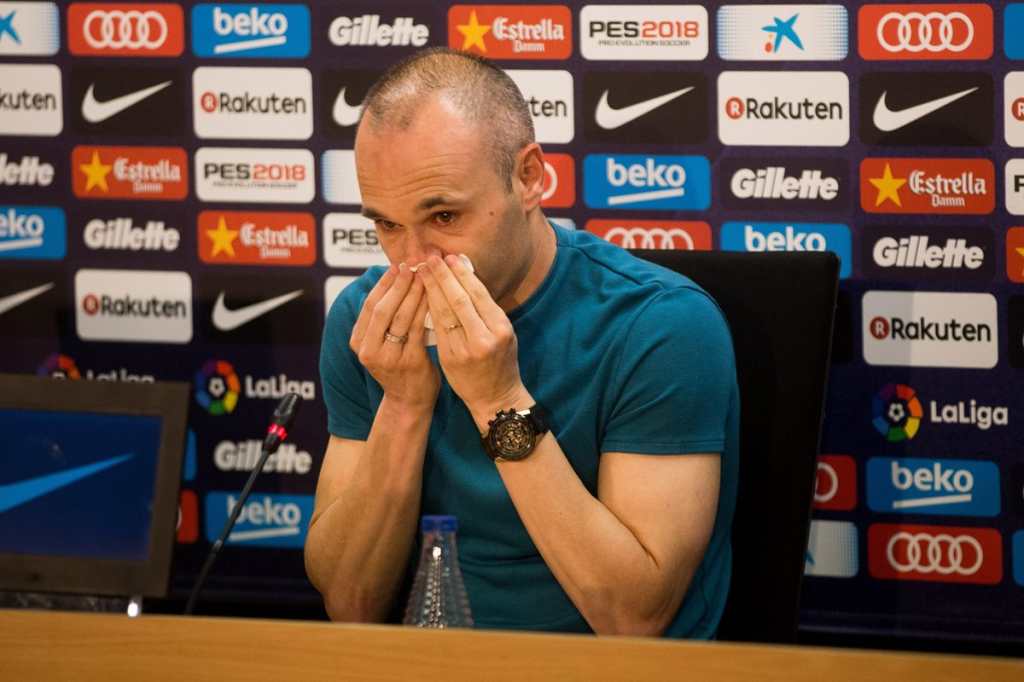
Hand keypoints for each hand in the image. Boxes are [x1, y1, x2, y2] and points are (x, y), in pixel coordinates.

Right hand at [349, 263, 438, 411]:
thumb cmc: (399, 366)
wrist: (409, 401)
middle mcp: (369, 350)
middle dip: (398, 284)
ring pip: (401, 317)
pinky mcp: (410, 361)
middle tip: (413, 265)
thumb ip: (383, 319)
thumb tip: (395, 279)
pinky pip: (419, 328)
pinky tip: (435, 296)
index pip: (369, 305)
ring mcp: (388, 357)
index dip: (383, 283)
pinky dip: (426, 309)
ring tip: (425, 275)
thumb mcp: (381, 344)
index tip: (397, 265)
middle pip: (383, 308)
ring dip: (414, 293)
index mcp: (358, 342)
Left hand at [417, 254, 531, 429]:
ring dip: (431, 288)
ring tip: (420, 270)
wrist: (496, 398)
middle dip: (443, 275)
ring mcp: (466, 349)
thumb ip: (487, 310)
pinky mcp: (450, 359)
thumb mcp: (503, 333)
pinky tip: (420, 296)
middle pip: (460, 299)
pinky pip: (436, 329)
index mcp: (501, 327)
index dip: (461, 273)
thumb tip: (466, 276)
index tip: (449, 257)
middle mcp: (485, 337)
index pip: (478, 293)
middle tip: (430, 257)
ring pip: (444, 313)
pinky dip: (428, 310)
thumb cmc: (501, 362)